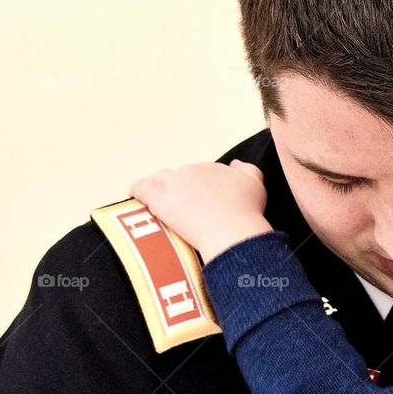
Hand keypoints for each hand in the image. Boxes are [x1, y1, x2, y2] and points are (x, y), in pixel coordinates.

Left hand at [128, 159, 273, 263]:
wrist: (233, 230)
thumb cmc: (246, 210)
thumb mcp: (255, 182)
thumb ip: (246, 169)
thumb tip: (234, 164)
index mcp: (212, 167)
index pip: (201, 173)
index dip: (202, 188)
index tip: (205, 203)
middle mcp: (192, 170)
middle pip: (180, 176)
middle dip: (182, 189)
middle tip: (188, 209)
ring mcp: (173, 183)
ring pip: (159, 179)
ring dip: (159, 187)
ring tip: (163, 203)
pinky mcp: (159, 198)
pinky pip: (140, 188)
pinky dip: (137, 191)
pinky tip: (137, 198)